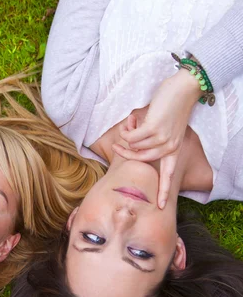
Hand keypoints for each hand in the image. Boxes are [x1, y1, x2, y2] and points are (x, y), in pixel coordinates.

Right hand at [112, 70, 200, 207]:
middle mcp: (170, 148)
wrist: (182, 90)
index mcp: (175, 151)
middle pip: (141, 160)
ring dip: (125, 139)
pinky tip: (129, 124)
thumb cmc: (172, 108)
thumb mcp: (169, 130)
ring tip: (125, 129)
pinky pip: (132, 138)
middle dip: (125, 153)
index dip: (165, 191)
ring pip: (135, 147)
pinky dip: (126, 132)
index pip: (169, 176)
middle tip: (115, 146)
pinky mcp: (153, 129)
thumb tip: (136, 148)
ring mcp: (162, 139)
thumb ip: (157, 141)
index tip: (161, 206)